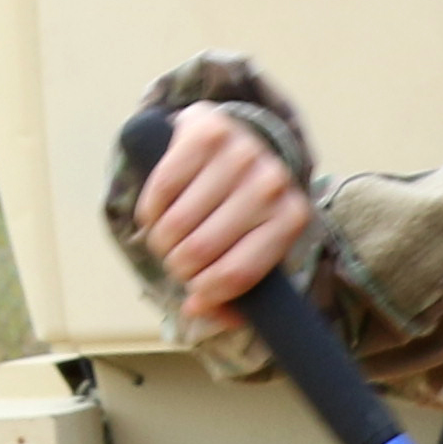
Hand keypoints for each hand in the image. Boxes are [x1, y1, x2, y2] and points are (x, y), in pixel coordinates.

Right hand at [133, 105, 312, 307]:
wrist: (236, 139)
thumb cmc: (243, 204)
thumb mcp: (252, 242)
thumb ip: (234, 282)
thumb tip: (200, 310)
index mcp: (292, 218)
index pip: (238, 272)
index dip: (207, 292)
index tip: (194, 293)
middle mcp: (271, 184)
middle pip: (201, 250)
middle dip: (179, 267)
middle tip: (176, 263)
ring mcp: (240, 154)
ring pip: (177, 223)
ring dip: (161, 242)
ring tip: (165, 240)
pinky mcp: (205, 133)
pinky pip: (162, 189)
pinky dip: (151, 211)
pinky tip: (156, 214)